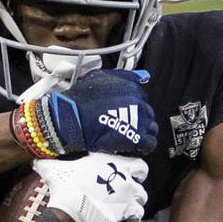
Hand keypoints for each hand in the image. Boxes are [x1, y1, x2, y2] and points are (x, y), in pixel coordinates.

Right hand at [14, 70, 157, 156]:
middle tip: (124, 123)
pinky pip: (149, 142)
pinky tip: (136, 145)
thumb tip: (139, 76)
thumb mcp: (99, 78)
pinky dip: (144, 144)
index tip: (123, 111)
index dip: (132, 105)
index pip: (140, 97)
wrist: (72, 120)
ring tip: (130, 134)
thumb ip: (121, 76)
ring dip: (142, 130)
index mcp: (131, 87)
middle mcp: (139, 102)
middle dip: (137, 117)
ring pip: (150, 126)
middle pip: (146, 111)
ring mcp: (139, 121)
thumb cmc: (80, 100)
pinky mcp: (136, 138)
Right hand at [33, 153, 147, 221]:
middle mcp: (123, 176)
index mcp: (110, 162)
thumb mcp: (53, 170)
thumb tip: (35, 160)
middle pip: (142, 177)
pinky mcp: (126, 211)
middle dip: (137, 182)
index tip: (128, 171)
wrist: (72, 211)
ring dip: (136, 200)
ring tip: (128, 204)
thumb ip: (47, 163)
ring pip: (142, 197)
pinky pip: (138, 215)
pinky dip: (135, 219)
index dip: (134, 167)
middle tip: (129, 186)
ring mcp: (127, 194)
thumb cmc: (65, 187)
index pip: (136, 161)